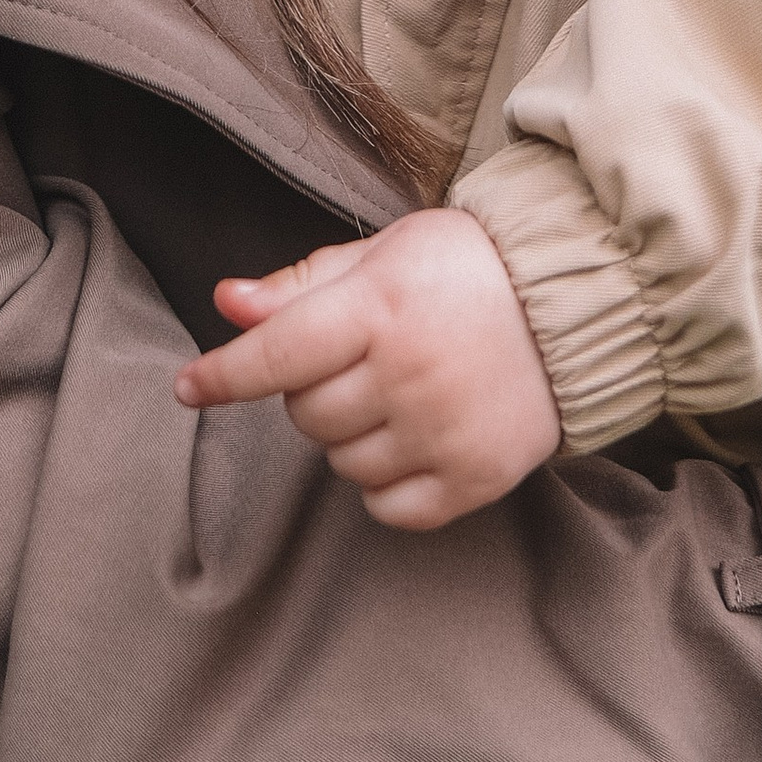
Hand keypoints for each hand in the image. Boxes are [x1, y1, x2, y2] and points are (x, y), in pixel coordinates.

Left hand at [173, 206, 562, 530]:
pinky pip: (388, 507)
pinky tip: (416, 438)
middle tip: (362, 360)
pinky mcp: (475, 477)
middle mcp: (409, 372)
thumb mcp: (382, 254)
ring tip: (400, 393)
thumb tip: (226, 303)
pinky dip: (387, 483)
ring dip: (351, 436)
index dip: (223, 374)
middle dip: (315, 391)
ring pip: (342, 464)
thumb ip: (301, 285)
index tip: (188, 387)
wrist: (574, 302)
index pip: (276, 355)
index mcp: (381, 306)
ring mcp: (443, 432)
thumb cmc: (467, 268)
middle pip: (306, 416)